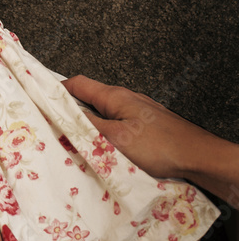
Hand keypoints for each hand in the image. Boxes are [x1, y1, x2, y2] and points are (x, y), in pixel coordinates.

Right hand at [63, 74, 238, 207]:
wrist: (200, 156)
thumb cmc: (162, 145)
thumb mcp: (116, 138)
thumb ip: (88, 126)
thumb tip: (64, 117)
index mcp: (114, 96)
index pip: (77, 84)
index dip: (56, 89)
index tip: (40, 99)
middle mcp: (124, 99)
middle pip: (89, 98)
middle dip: (70, 110)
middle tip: (55, 124)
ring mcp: (136, 111)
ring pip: (103, 113)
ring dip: (89, 124)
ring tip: (78, 139)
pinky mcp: (145, 125)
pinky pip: (116, 124)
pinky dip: (105, 132)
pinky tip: (105, 148)